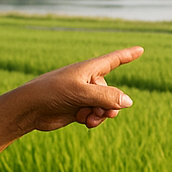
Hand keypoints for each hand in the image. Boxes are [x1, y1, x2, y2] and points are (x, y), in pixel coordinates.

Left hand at [0, 46, 142, 171]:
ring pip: (105, 106)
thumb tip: (128, 102)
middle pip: (112, 92)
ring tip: (88, 119)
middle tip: (100, 112)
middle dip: (109, 104)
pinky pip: (95, 114)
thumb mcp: (81, 93)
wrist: (29, 109)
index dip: (128, 55)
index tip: (141, 49)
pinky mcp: (77, 108)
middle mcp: (87, 80)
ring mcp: (83, 95)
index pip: (114, 60)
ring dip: (101, 114)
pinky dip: (93, 119)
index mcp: (88, 69)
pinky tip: (83, 122)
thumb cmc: (52, 93)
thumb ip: (106, 97)